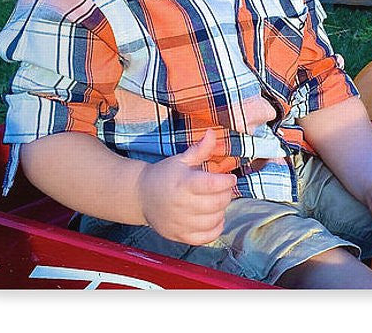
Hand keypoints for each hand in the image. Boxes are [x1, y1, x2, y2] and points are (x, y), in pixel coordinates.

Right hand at [134, 129, 236, 244]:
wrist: (140, 196)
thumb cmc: (165, 175)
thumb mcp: (181, 160)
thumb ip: (200, 149)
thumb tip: (214, 133)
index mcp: (183, 183)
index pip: (212, 184)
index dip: (227, 181)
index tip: (230, 178)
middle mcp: (181, 204)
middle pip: (217, 203)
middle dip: (226, 195)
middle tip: (223, 189)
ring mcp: (180, 222)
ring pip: (213, 220)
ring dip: (221, 211)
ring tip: (217, 202)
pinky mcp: (179, 235)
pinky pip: (204, 238)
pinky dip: (215, 230)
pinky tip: (215, 219)